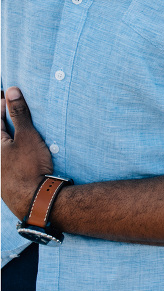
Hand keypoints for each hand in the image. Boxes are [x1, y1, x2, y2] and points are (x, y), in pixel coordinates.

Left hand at [1, 87, 53, 218]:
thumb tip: (11, 90)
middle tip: (12, 104)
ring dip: (9, 132)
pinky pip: (6, 154)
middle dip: (4, 117)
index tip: (9, 92)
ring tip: (19, 124)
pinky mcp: (5, 176)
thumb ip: (19, 114)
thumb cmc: (28, 166)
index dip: (2, 103)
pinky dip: (12, 145)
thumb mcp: (27, 136)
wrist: (33, 200)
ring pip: (2, 143)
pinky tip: (21, 146)